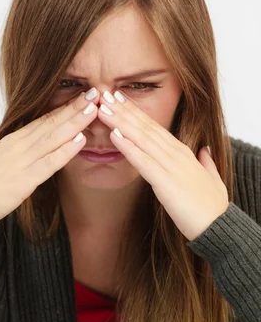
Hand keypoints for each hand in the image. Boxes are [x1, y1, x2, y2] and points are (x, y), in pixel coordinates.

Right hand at [0, 89, 100, 224]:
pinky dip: (65, 151)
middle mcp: (18, 146)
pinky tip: (80, 140)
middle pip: (50, 123)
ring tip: (93, 108)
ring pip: (52, 138)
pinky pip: (48, 163)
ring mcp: (21, 161)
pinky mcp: (23, 180)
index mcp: (13, 141)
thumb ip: (16, 153)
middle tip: (95, 92)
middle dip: (74, 108)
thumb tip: (31, 149)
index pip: (43, 120)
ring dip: (74, 122)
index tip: (82, 95)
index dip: (64, 107)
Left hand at [97, 89, 229, 241]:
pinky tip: (114, 135)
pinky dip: (128, 147)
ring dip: (121, 122)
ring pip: (142, 139)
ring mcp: (171, 166)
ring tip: (103, 109)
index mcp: (182, 152)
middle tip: (104, 94)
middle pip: (145, 127)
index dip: (136, 112)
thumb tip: (203, 151)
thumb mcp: (211, 177)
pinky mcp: (165, 183)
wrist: (218, 227)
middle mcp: (176, 154)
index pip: (155, 127)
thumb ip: (205, 162)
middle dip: (124, 110)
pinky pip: (143, 161)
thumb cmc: (211, 206)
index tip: (120, 99)